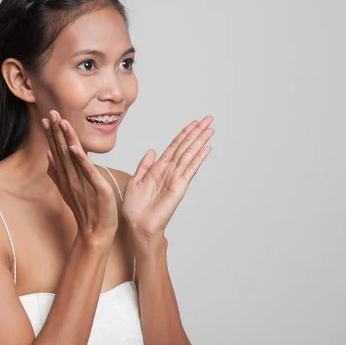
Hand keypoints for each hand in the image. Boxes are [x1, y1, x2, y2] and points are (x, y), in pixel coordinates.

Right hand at [42, 110, 117, 244]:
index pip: (57, 151)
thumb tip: (48, 156)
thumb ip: (57, 173)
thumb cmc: (85, 211)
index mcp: (66, 176)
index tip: (46, 118)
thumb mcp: (68, 189)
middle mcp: (71, 177)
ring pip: (72, 157)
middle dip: (56, 131)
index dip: (52, 134)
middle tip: (51, 113)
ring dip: (66, 139)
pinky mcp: (96, 187)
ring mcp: (81, 182)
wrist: (95, 232)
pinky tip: (75, 147)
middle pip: (62, 150)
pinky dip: (81, 159)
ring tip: (61, 122)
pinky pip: (87, 171)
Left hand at [121, 116, 214, 239]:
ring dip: (199, 141)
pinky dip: (198, 158)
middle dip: (196, 132)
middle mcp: (170, 171)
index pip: (174, 147)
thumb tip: (152, 151)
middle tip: (209, 119)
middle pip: (185, 147)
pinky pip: (189, 169)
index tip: (194, 122)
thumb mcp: (135, 181)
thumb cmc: (135, 208)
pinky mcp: (179, 187)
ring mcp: (176, 178)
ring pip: (189, 154)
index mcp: (158, 169)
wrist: (137, 225)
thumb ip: (144, 166)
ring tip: (210, 128)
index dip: (184, 134)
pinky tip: (206, 148)